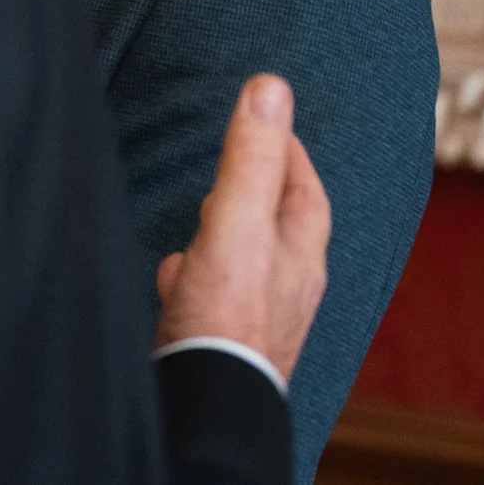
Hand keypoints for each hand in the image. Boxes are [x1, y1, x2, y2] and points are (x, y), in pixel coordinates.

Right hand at [155, 75, 330, 382]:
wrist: (208, 397)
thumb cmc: (227, 315)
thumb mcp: (236, 220)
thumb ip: (250, 158)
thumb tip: (271, 88)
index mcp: (300, 252)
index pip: (305, 188)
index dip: (288, 152)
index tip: (268, 121)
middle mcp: (288, 286)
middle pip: (282, 225)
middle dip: (260, 189)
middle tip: (239, 162)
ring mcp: (259, 316)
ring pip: (250, 260)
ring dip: (231, 231)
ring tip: (208, 212)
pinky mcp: (227, 339)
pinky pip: (220, 295)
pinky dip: (203, 275)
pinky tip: (178, 278)